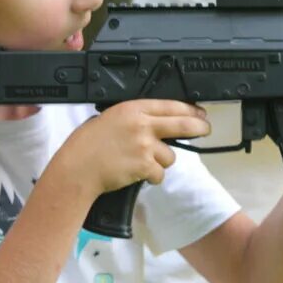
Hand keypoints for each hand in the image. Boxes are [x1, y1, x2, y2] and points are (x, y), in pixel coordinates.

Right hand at [57, 99, 210, 194]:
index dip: (190, 109)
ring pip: (170, 155)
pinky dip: (152, 177)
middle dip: (199, 127)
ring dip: (161, 162)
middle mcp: (143, 124)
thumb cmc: (86, 145)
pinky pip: (159, 173)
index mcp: (133, 108)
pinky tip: (137, 174)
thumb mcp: (110, 118)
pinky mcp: (144, 166)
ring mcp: (145, 146)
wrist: (77, 168)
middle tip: (206, 129)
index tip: (199, 112)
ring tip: (141, 162)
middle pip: (183, 124)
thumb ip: (134, 118)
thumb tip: (155, 124)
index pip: (170, 105)